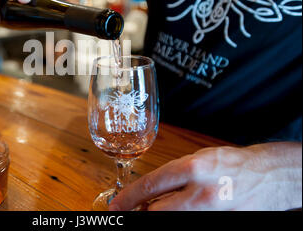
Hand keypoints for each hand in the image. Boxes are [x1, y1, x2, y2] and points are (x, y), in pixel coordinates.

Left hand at [108, 142, 301, 210]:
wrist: (268, 175)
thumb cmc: (230, 163)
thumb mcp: (197, 160)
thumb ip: (173, 176)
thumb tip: (148, 194)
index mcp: (193, 168)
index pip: (151, 185)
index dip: (128, 197)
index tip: (116, 205)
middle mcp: (202, 192)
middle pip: (157, 211)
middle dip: (140, 213)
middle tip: (130, 212)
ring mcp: (213, 211)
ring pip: (172, 219)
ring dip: (160, 215)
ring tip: (154, 209)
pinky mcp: (222, 222)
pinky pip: (192, 222)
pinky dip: (180, 218)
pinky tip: (180, 211)